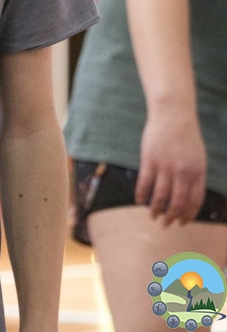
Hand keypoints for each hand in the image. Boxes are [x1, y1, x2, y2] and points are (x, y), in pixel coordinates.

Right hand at [135, 111, 205, 225]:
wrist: (173, 113)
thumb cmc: (186, 135)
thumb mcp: (198, 156)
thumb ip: (195, 176)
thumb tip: (188, 197)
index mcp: (197, 172)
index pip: (194, 202)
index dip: (187, 215)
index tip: (181, 222)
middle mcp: (183, 172)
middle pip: (177, 203)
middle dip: (171, 217)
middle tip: (165, 224)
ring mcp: (165, 166)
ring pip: (160, 196)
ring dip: (155, 210)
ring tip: (152, 216)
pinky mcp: (150, 159)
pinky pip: (145, 183)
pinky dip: (141, 195)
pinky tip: (138, 201)